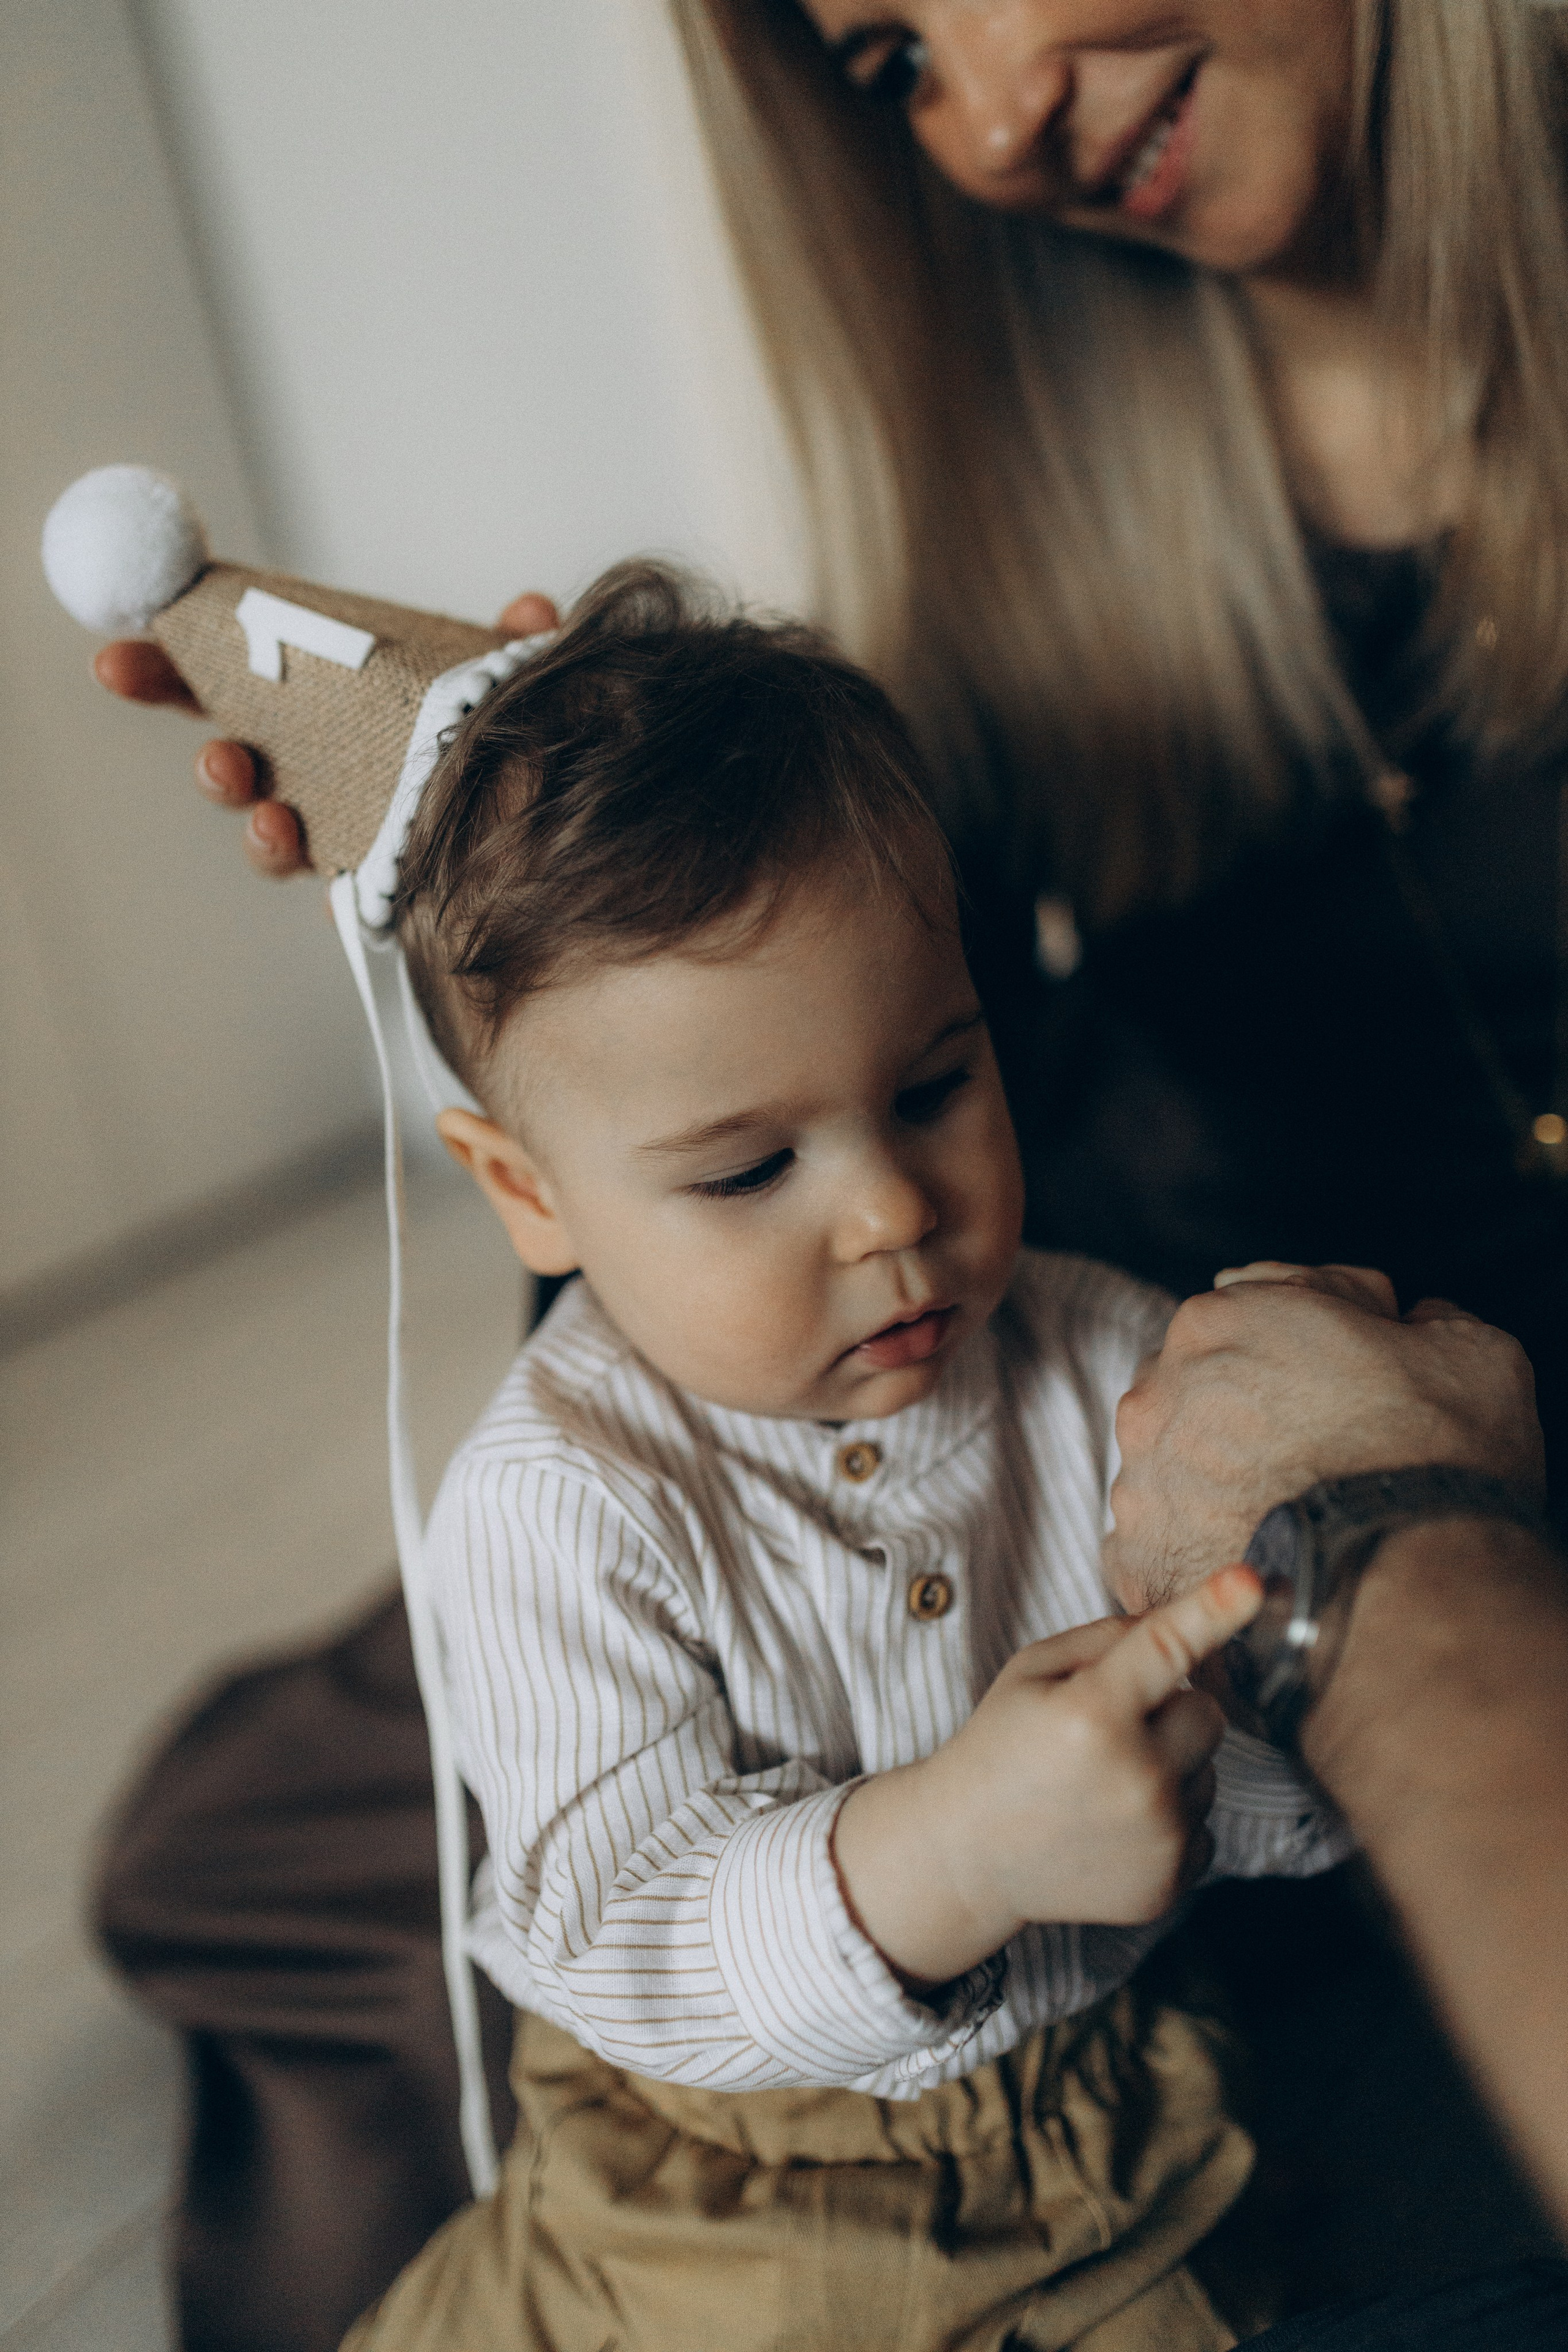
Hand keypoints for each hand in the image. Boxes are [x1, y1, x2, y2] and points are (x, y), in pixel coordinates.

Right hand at [92, 590, 560, 878]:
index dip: (166, 672)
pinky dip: (344, 900)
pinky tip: (349, 897)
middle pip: (236, 772)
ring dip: (269, 835)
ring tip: (281, 823)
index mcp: (317, 709)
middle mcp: (312, 775)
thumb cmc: (497, 742)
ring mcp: (338, 838)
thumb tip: (532, 608)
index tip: (116, 660)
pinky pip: (347, 905)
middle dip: (216, 768)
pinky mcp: (377, 896)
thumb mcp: (511, 682)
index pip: (227, 683)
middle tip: (222, 762)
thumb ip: (513, 648)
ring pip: (278, 845)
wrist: (541, 827)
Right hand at [832, 1565, 1262, 1987]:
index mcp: (1090, 1715)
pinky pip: (1205, 1826)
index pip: (1166, 1648)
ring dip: (1169, 1767)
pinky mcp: (1172, 1883)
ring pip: (1209, 1771)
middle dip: (1168, 1711)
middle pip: (1207, 1713)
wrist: (969, 1855)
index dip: (1214, 1610)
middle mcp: (1135, 1778)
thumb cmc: (999, 1747)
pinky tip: (1112, 1824)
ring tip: (1102, 1784)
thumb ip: (1105, 1638)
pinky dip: (1168, 1820)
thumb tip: (1178, 1622)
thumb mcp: (1030, 1672)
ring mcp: (1158, 1838)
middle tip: (1110, 1730)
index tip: (1252, 1581)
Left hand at [1105, 1262, 1544, 1611]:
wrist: (1413, 1590)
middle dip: (1247, 1411)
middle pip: (1199, 1389)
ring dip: (1217, 1482)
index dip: (1307, 1346)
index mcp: (1218, 1321)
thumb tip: (1399, 1322)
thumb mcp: (1463, 1349)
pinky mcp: (1140, 1562)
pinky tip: (1257, 1563)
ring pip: (1173, 1468)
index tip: (1343, 1380)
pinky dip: (1201, 1553)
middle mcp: (1157, 1393)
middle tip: (1316, 1451)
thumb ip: (1411, 1318)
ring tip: (1288, 1517)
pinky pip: (1163, 1547)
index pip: (1252, 1315)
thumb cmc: (1438, 1462)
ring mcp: (1139, 1481)